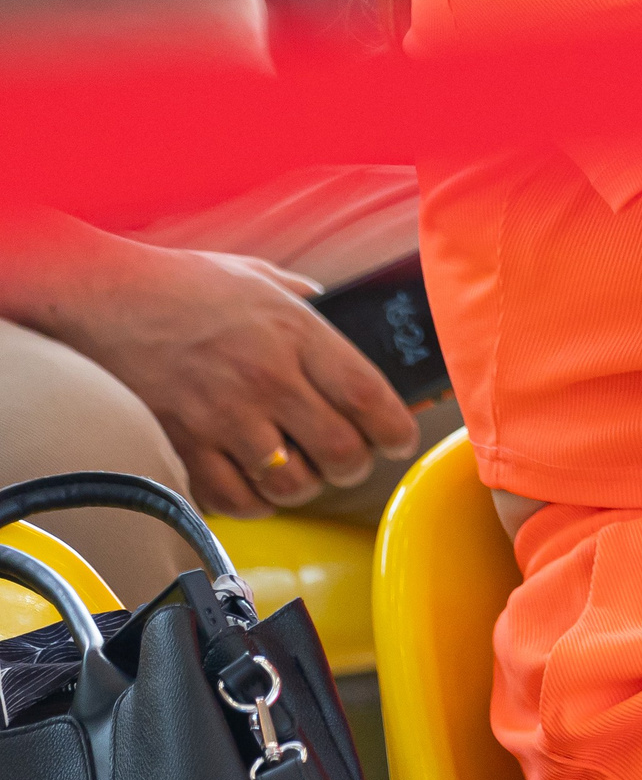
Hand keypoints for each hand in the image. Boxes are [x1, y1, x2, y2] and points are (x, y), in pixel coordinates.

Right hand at [27, 239, 419, 515]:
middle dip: (354, 466)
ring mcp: (225, 416)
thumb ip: (301, 295)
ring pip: (291, 483)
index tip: (398, 440)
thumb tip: (329, 302)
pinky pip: (234, 497)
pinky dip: (253, 502)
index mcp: (297, 335)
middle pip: (341, 451)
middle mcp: (268, 379)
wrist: (105, 297)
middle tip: (348, 461)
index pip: (369, 396)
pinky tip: (255, 486)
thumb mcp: (258, 277)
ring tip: (300, 472)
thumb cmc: (182, 283)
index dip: (396, 429)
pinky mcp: (185, 443)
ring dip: (304, 487)